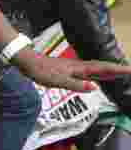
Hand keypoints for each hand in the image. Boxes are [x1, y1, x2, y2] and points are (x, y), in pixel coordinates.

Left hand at [14, 49, 130, 92]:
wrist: (28, 62)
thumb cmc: (42, 72)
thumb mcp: (59, 81)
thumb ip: (76, 85)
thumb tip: (94, 87)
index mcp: (79, 68)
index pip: (102, 68)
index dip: (117, 69)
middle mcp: (78, 66)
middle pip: (101, 67)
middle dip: (116, 69)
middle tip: (130, 71)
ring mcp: (73, 67)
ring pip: (95, 68)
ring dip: (108, 71)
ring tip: (119, 74)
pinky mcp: (68, 69)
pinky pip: (87, 71)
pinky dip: (96, 73)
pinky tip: (96, 77)